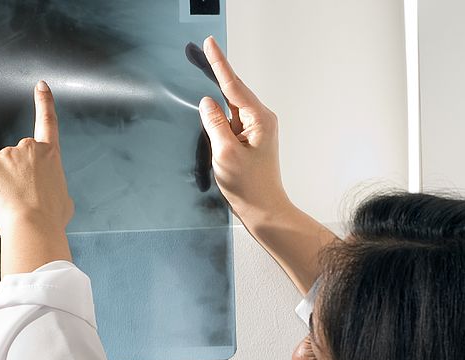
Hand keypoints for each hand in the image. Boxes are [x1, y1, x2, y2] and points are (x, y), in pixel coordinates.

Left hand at [0, 81, 73, 236]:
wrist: (33, 226)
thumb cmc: (49, 219)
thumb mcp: (62, 201)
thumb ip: (51, 188)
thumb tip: (43, 192)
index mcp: (50, 156)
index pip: (48, 122)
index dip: (44, 102)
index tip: (41, 87)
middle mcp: (29, 148)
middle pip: (13, 160)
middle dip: (11, 178)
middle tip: (18, 201)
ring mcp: (6, 154)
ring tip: (11, 209)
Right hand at [198, 36, 292, 226]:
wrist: (264, 211)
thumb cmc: (249, 187)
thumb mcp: (225, 153)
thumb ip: (215, 124)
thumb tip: (207, 103)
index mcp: (259, 119)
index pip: (233, 85)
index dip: (219, 64)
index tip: (209, 44)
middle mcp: (261, 120)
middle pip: (233, 92)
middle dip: (215, 76)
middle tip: (199, 53)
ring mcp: (256, 131)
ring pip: (230, 109)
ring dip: (216, 105)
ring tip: (204, 106)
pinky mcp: (250, 141)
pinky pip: (231, 123)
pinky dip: (219, 121)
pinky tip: (209, 123)